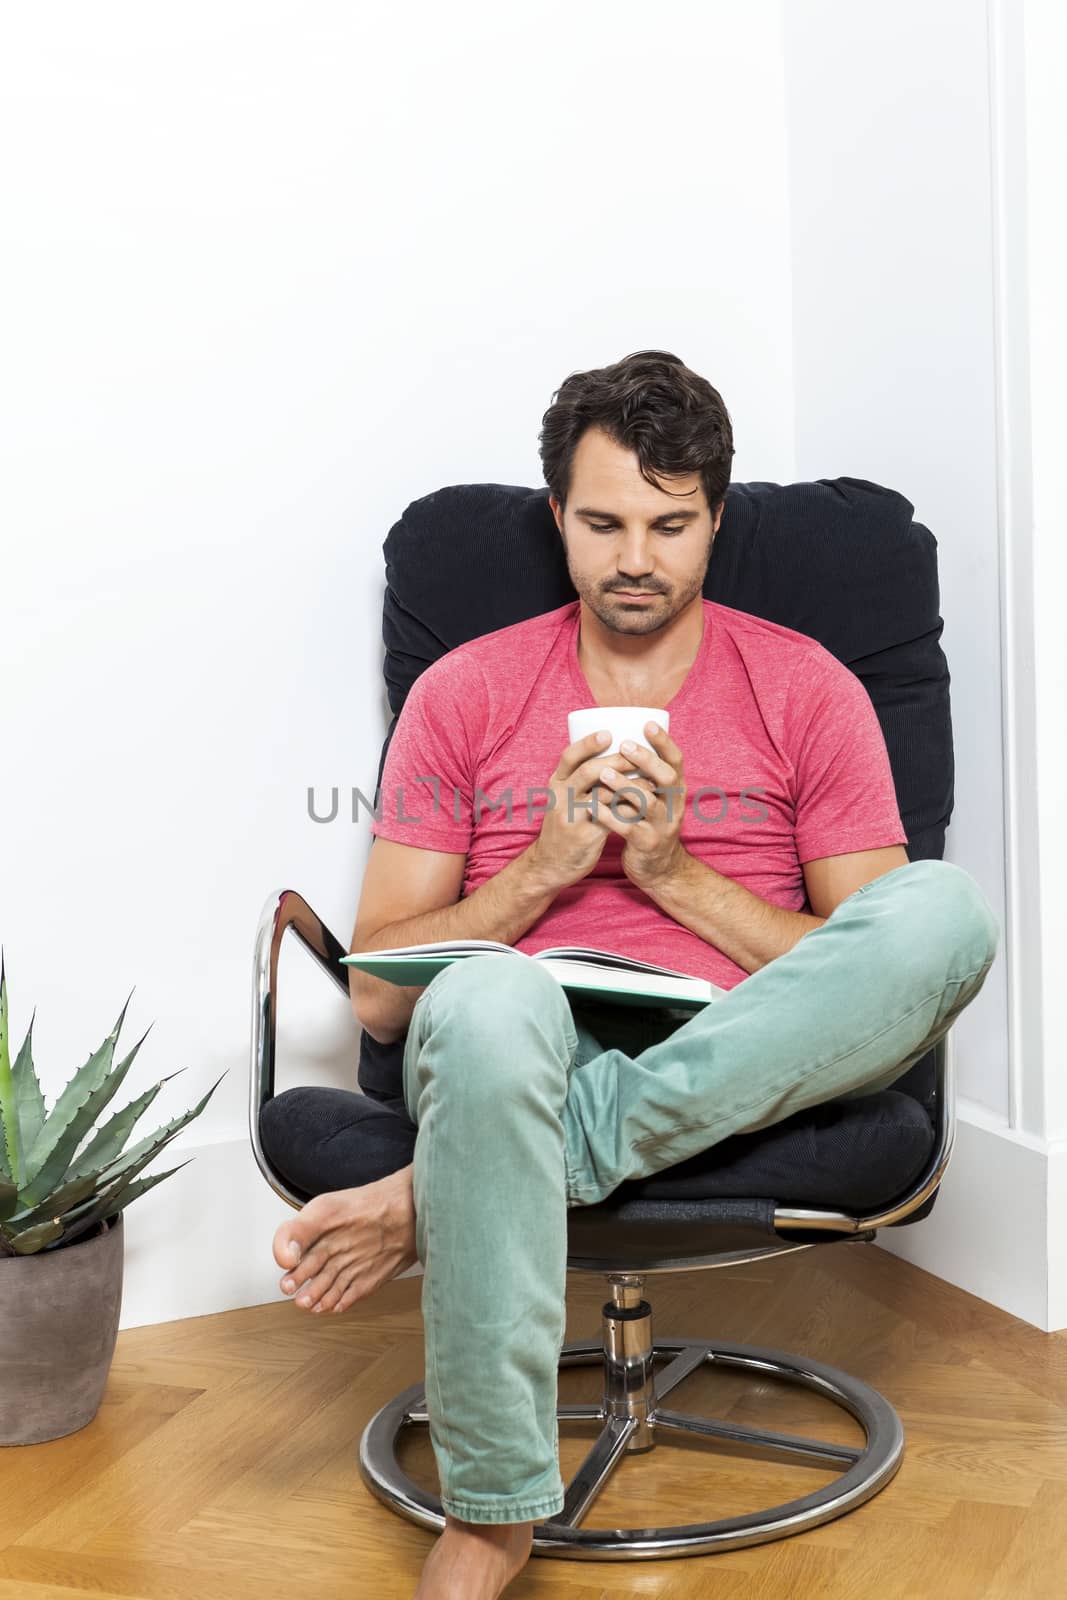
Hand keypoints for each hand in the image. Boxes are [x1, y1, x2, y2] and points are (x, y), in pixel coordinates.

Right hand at [528, 729, 651, 891]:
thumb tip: (614, 758)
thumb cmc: (565, 826)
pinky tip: (644, 806)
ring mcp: (571, 817)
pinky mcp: (585, 836)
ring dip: (629, 785)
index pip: (569, 756)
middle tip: (639, 755)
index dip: (588, 744)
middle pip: (589, 771)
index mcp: (556, 783)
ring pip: (602, 794)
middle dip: (617, 760)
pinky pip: (611, 818)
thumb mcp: (565, 800)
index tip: (608, 733)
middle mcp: (561, 797)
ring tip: (651, 780)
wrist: (550, 864)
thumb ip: (584, 782)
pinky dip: (629, 809)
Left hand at [593, 721, 689, 888]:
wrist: (659, 869)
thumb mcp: (656, 801)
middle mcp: (674, 806)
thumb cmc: (649, 826)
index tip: (647, 724)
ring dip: (624, 785)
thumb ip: (646, 778)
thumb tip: (624, 743)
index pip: (676, 761)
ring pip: (646, 801)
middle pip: (666, 778)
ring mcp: (662, 826)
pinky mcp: (646, 844)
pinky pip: (628, 827)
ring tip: (603, 773)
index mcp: (675, 791)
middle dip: (646, 760)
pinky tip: (592, 807)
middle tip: (624, 745)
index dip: (664, 742)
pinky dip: (609, 816)